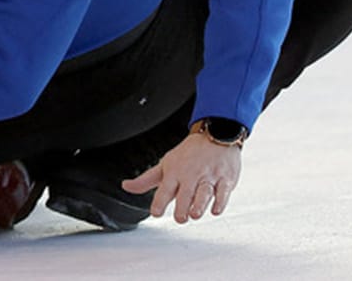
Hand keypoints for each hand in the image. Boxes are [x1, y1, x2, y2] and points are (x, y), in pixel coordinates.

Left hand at [122, 132, 240, 222]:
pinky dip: (220, 201)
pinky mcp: (226, 178)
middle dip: (182, 207)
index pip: (164, 189)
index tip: (156, 212)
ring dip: (199, 204)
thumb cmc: (189, 154)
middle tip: (180, 218)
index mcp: (174, 173)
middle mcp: (191, 175)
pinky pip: (223, 191)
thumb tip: (126, 186)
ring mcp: (209, 176)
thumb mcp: (165, 164)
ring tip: (194, 214)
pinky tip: (215, 210)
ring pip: (204, 192)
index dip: (159, 202)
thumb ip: (146, 179)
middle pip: (185, 193)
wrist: (216, 133)